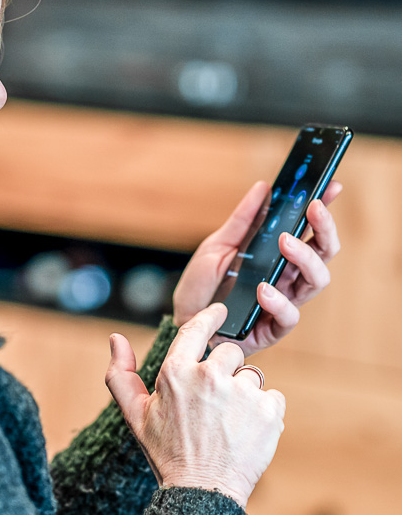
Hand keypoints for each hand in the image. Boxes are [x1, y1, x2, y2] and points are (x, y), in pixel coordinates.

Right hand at [105, 304, 285, 508]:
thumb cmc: (166, 452)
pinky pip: (272, 396)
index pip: (197, 328)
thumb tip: (116, 338)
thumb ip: (120, 373)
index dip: (210, 316)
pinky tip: (247, 429)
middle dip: (226, 371)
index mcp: (176, 371)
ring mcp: (241, 392)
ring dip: (244, 392)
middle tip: (215, 402)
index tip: (219, 311)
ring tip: (229, 421)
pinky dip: (264, 411)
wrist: (202, 492)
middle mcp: (209, 376)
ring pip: (252, 375)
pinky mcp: (268, 411)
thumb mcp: (135, 414)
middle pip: (231, 352)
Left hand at [172, 179, 342, 356]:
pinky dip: (279, 301)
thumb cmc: (203, 284)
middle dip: (324, 228)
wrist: (184, 319)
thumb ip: (243, 220)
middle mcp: (287, 277)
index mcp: (278, 255)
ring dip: (306, 258)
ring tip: (286, 242)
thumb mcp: (218, 245)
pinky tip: (263, 288)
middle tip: (312, 208)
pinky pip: (289, 316)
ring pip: (316, 281)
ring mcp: (283, 301)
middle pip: (323, 253)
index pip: (310, 231)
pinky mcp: (272, 328)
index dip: (324, 211)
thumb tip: (264, 187)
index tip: (331, 186)